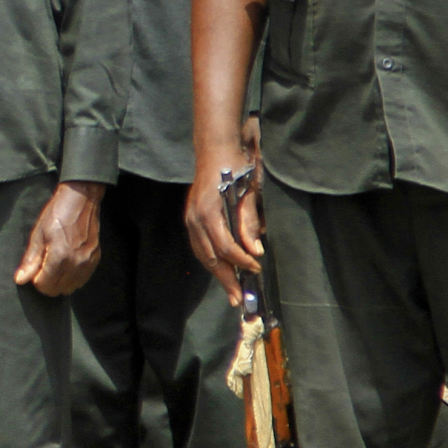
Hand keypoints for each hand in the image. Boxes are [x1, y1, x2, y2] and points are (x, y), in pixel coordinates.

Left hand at [16, 182, 103, 295]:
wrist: (81, 199)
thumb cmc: (56, 214)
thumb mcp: (38, 234)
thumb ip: (30, 260)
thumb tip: (20, 280)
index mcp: (60, 256)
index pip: (45, 285)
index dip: (36, 279)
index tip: (35, 267)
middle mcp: (76, 263)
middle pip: (57, 290)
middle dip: (47, 283)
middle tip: (43, 266)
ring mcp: (88, 262)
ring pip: (70, 288)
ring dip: (60, 282)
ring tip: (54, 265)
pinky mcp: (95, 260)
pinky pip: (82, 280)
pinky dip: (72, 277)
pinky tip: (66, 263)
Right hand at [183, 153, 263, 303]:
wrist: (215, 149)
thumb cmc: (235, 166)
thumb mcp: (247, 192)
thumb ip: (248, 222)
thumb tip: (255, 251)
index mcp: (208, 210)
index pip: (224, 246)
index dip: (240, 261)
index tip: (256, 269)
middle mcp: (194, 217)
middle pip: (209, 256)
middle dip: (225, 278)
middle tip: (238, 299)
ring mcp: (190, 218)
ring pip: (202, 253)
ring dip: (217, 272)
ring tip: (230, 289)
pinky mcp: (192, 218)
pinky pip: (199, 245)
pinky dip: (210, 260)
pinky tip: (221, 268)